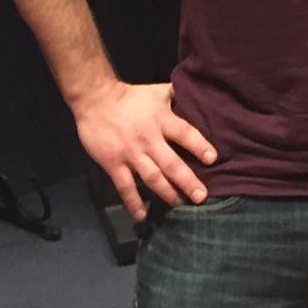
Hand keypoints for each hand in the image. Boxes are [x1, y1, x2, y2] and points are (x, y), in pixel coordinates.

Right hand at [71, 80, 218, 220]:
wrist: (95, 100)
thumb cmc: (130, 97)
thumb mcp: (157, 91)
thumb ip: (176, 96)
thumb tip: (194, 96)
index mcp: (161, 121)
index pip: (185, 134)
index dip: (199, 146)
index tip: (212, 159)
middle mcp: (149, 140)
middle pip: (172, 163)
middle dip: (187, 181)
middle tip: (201, 197)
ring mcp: (131, 154)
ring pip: (152, 178)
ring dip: (167, 193)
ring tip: (180, 204)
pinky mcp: (113, 164)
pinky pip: (125, 187)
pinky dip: (133, 202)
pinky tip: (141, 215)